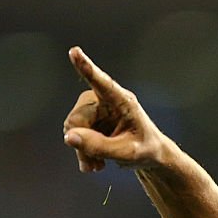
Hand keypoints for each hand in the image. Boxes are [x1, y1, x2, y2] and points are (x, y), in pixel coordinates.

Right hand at [62, 46, 175, 172]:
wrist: (148, 155)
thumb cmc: (145, 149)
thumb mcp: (127, 153)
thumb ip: (100, 146)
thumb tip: (69, 137)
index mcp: (123, 101)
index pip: (102, 82)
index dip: (87, 67)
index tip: (75, 51)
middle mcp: (105, 99)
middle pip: (78, 118)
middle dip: (82, 143)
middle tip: (94, 164)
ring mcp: (95, 108)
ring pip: (72, 128)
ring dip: (82, 149)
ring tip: (97, 166)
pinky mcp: (89, 118)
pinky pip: (74, 134)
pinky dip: (82, 150)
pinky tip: (93, 163)